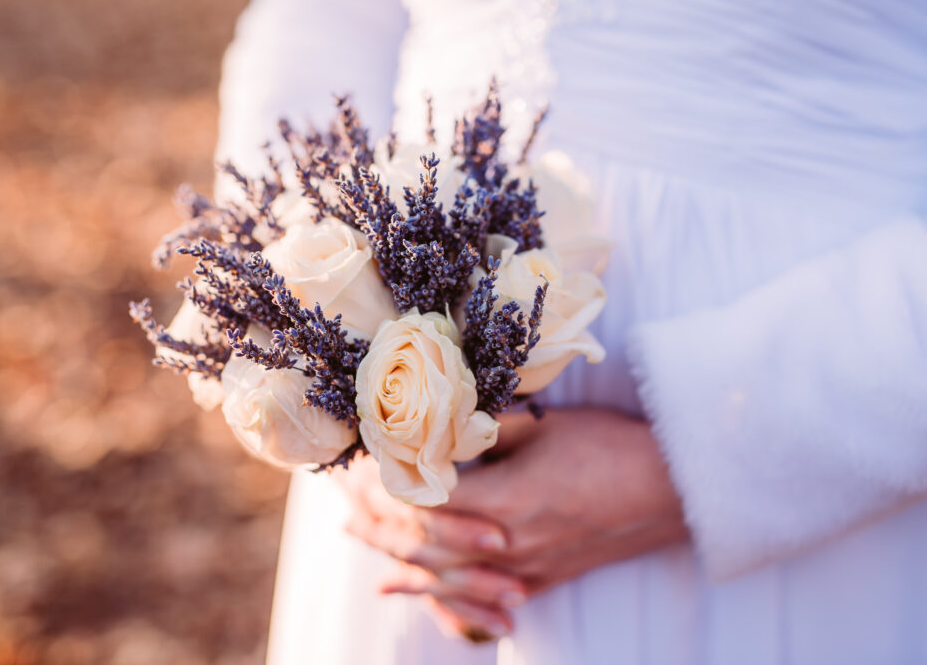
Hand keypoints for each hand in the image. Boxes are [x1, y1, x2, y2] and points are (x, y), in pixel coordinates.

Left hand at [341, 408, 688, 639]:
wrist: (674, 491)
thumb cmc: (612, 449)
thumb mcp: (545, 426)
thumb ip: (488, 431)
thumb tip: (443, 423)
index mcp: (501, 501)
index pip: (423, 499)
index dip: (388, 483)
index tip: (362, 465)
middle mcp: (504, 545)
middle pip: (423, 544)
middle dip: (380, 528)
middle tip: (343, 512)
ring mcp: (524, 570)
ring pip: (445, 575)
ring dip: (398, 560)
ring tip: (360, 542)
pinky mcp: (543, 579)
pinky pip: (478, 595)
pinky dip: (438, 594)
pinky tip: (410, 593)